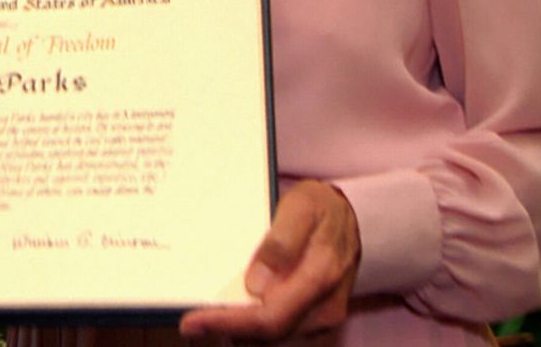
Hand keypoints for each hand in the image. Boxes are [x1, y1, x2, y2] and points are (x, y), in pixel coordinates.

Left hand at [178, 181, 359, 342]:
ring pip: (272, 340)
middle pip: (267, 336)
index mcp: (319, 278)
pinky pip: (279, 335)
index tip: (192, 323)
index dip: (228, 324)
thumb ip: (281, 243)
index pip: (269, 318)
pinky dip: (252, 330)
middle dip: (226, 331)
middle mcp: (324, 309)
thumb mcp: (300, 207)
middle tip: (190, 325)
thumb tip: (257, 285)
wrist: (350, 217)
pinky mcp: (315, 322)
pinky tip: (232, 316)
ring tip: (206, 319)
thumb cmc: (319, 209)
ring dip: (238, 333)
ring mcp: (321, 320)